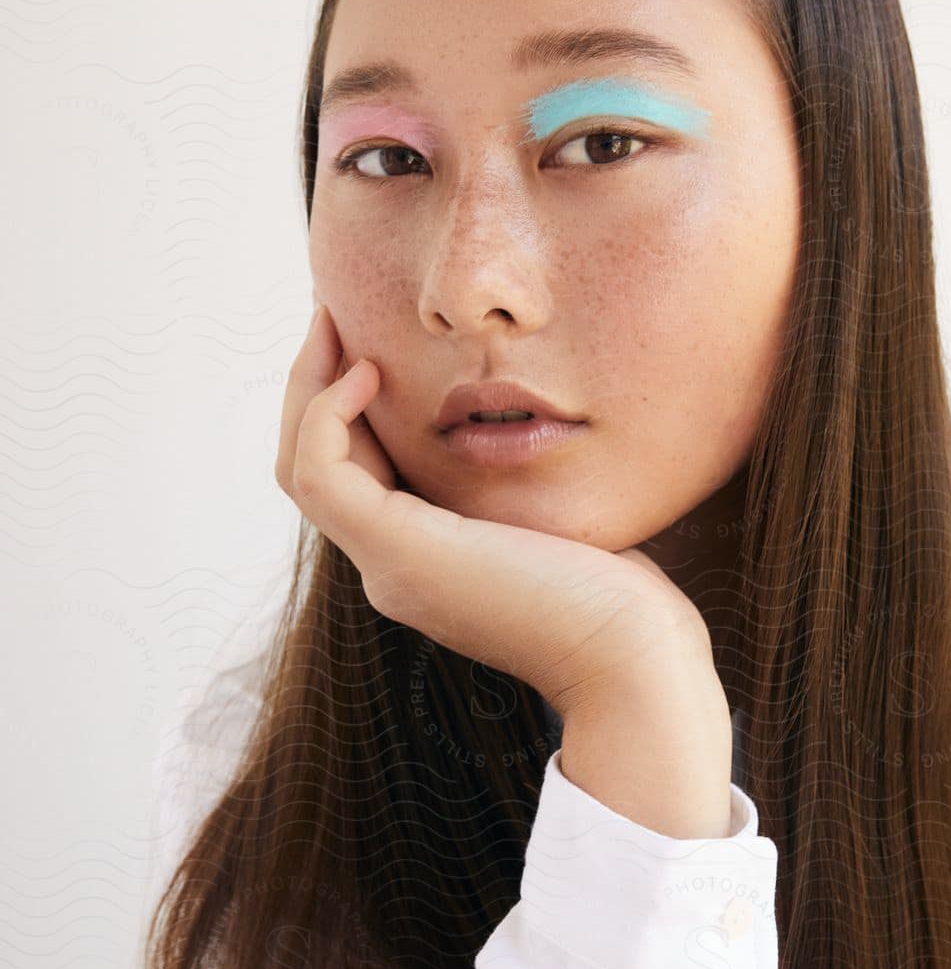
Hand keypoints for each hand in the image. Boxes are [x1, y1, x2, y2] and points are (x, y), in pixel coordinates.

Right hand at [274, 306, 717, 716]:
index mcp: (422, 561)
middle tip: (330, 311)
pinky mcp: (397, 553)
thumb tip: (514, 420)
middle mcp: (390, 569)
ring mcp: (386, 566)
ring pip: (300, 468)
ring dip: (308, 387)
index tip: (368, 336)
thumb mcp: (553, 516)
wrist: (632, 657)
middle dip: (314, 384)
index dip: (347, 405)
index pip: (352, 476)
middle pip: (311, 467)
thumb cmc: (619, 592)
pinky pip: (319, 472)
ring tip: (334, 322)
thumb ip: (514, 480)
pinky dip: (327, 414)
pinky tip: (370, 372)